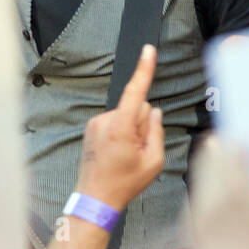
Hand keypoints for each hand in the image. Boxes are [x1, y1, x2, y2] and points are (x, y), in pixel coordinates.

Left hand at [77, 44, 164, 209]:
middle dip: (142, 124)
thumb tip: (155, 113)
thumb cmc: (124, 182)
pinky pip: (116, 120)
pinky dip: (121, 132)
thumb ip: (157, 132)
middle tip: (136, 151)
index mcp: (120, 127)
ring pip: (127, 114)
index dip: (144, 69)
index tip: (148, 50)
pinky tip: (116, 151)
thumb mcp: (153, 161)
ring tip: (124, 154)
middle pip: (138, 107)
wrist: (96, 197)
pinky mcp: (92, 126)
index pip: (135, 92)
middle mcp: (105, 120)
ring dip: (131, 130)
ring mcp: (96, 122)